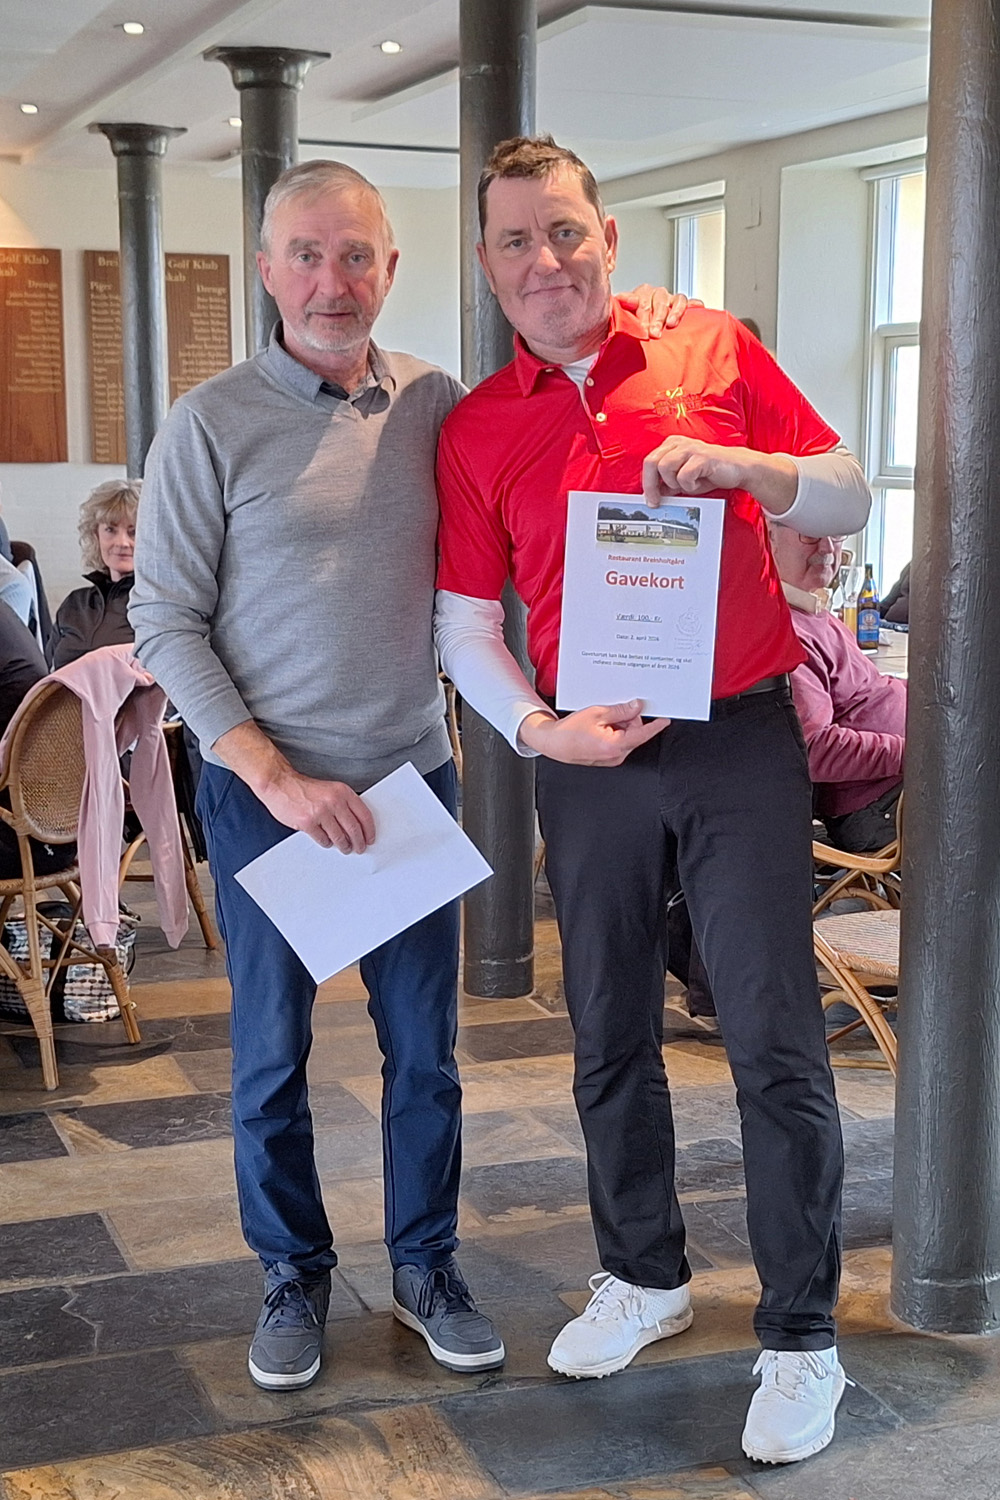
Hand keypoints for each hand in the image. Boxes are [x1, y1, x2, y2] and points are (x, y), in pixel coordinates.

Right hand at [258, 767, 375, 852]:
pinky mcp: (307, 823)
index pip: (364, 815)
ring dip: (344, 846)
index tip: (370, 838)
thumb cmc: (304, 788)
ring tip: (345, 848)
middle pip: (354, 829)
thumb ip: (343, 803)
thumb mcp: (330, 789)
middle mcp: (334, 801)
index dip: (369, 830)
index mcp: (342, 792)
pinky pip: (323, 840)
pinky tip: (327, 842)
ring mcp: (320, 813)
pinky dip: (327, 843)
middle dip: (359, 842)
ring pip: (340, 837)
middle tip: (360, 848)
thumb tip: (356, 825)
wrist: (280, 784)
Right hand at [518, 700, 668, 765]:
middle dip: (628, 720)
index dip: (655, 725)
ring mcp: (612, 758)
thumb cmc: (569, 731)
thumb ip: (621, 710)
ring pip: (627, 737)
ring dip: (620, 725)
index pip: (643, 734)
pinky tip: (600, 726)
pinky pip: (618, 742)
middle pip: (635, 733)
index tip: (665, 720)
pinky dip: (614, 732)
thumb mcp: (597, 713)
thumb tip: (636, 707)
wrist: (553, 743)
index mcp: (615, 745)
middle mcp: (616, 755)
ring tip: (601, 720)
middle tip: (614, 711)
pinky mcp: (607, 758)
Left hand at [619, 286, 702, 338]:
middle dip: (657, 319)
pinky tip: (698, 307)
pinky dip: (694, 305)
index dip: (643, 317)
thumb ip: (624, 303)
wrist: (638, 328)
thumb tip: (631, 301)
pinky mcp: (680, 305)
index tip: (642, 329)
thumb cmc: (631, 321)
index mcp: (642, 293)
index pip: (644, 302)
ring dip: (675, 312)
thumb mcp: (622, 311)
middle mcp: (657, 294)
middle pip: (660, 303)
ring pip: (677, 301)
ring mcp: (670, 299)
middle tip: (654, 333)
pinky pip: (688, 303)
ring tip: (671, 324)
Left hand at [641, 437, 796, 509]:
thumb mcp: (684, 478)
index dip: (647, 482)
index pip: (650, 461)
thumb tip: (654, 494)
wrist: (738, 469)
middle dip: (651, 485)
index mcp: (672, 444)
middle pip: (652, 462)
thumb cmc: (710, 472)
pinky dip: (689, 485)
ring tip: (687, 486)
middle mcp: (679, 443)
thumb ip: (669, 483)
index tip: (650, 499)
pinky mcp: (702, 456)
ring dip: (674, 483)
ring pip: (665, 467)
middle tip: (657, 501)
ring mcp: (690, 448)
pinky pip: (684, 475)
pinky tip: (699, 483)